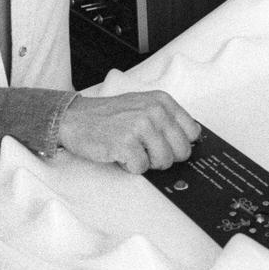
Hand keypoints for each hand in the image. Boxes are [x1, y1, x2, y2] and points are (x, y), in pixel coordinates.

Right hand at [58, 91, 200, 173]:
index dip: (180, 144)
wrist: (75, 118)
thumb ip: (167, 119)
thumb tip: (191, 142)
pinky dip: (130, 167)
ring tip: (131, 149)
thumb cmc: (109, 116)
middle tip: (145, 150)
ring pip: (164, 162)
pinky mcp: (126, 143)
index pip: (193, 132)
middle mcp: (154, 111)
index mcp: (162, 101)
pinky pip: (141, 168)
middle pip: (182, 151)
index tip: (169, 146)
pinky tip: (119, 154)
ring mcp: (140, 126)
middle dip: (165, 157)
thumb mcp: (143, 106)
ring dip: (147, 163)